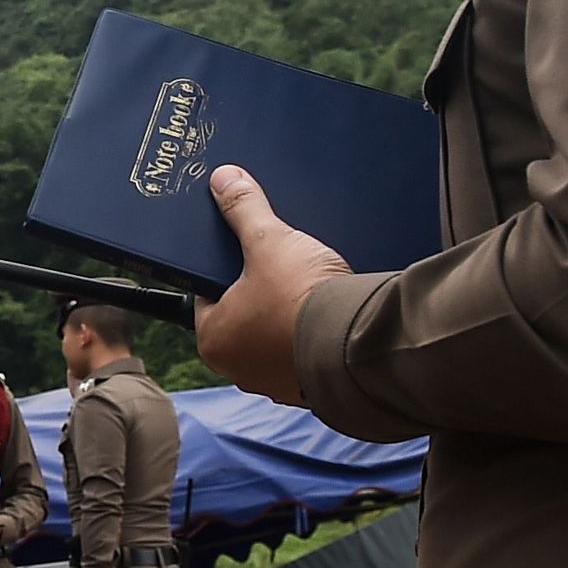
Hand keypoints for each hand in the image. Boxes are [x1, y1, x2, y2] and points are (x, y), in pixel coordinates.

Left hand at [197, 166, 351, 405]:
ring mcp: (276, 382)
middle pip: (243, 316)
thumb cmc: (303, 298)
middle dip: (261, 293)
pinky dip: (313, 335)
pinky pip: (305, 353)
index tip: (245, 255)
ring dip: (289, 316)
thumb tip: (223, 179)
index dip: (225, 270)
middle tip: (282, 269)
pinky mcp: (311, 388)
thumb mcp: (269, 241)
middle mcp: (238, 369)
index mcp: (213, 339)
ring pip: (275, 337)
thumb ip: (244, 209)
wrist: (360, 343)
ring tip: (308, 289)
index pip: (207, 295)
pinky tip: (327, 315)